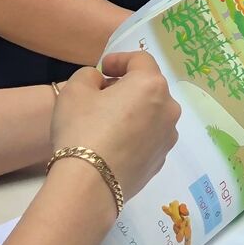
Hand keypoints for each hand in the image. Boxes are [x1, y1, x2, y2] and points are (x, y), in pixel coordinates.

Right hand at [54, 54, 180, 201]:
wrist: (90, 185)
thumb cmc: (82, 129)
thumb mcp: (75, 90)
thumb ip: (90, 75)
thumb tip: (101, 81)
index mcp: (151, 85)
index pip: (140, 60)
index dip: (120, 59)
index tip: (103, 68)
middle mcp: (169, 108)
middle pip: (149, 87)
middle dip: (127, 85)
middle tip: (103, 93)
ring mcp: (168, 137)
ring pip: (152, 113)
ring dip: (134, 110)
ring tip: (109, 119)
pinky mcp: (161, 160)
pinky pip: (150, 136)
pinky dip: (136, 133)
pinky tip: (115, 143)